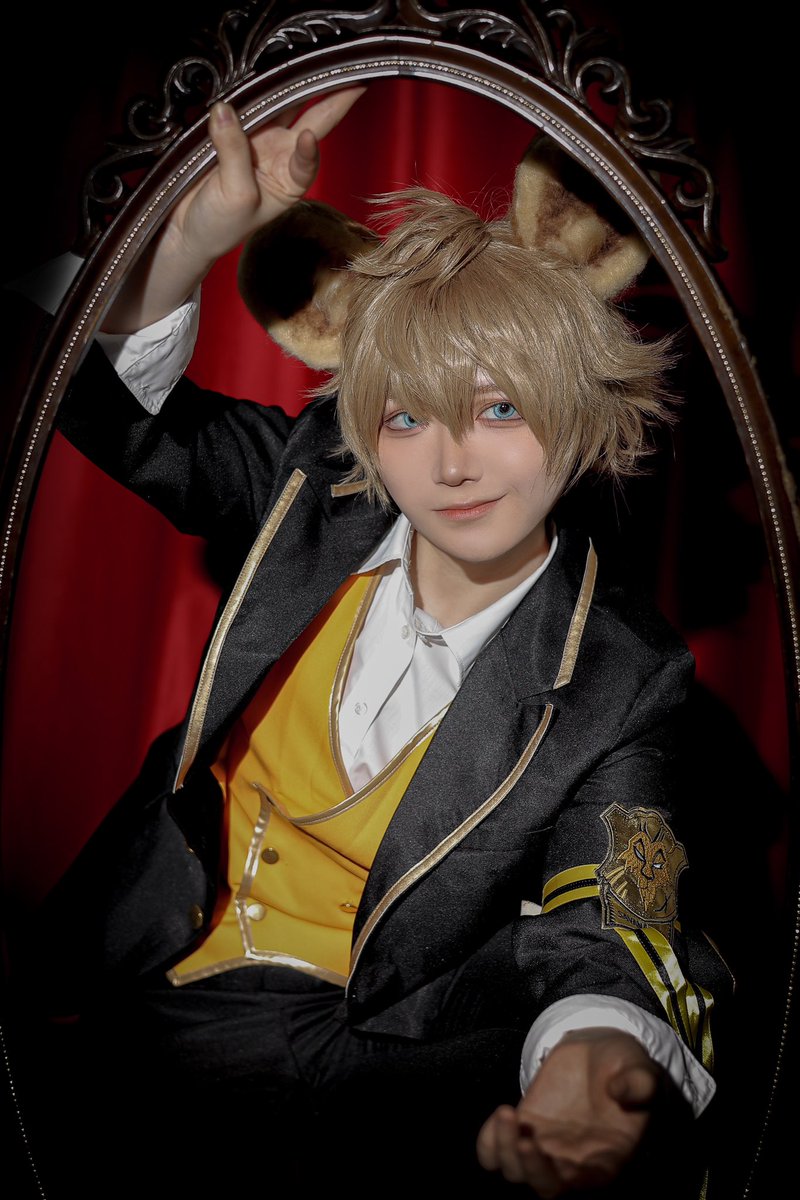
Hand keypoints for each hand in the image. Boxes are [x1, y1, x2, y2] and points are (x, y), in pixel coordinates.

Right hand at [103, 86, 364, 332]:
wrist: (187, 231)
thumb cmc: (220, 226)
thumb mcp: (236, 195)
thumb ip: (234, 152)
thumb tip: (225, 109)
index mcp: (290, 179)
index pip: (309, 157)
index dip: (311, 146)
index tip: (308, 138)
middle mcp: (279, 153)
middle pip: (307, 116)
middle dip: (329, 91)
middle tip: (350, 66)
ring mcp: (255, 138)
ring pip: (276, 102)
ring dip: (287, 81)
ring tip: (304, 54)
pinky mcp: (230, 129)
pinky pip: (240, 103)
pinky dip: (246, 88)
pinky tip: (255, 70)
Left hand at [476, 1028, 665, 1195]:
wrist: (598, 1053)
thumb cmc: (624, 1068)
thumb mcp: (639, 1070)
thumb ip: (638, 1083)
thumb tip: (623, 1090)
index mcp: (604, 1159)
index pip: (580, 1184)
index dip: (563, 1175)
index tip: (551, 1152)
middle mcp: (571, 1161)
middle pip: (543, 1186)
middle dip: (529, 1168)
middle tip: (523, 1137)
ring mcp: (544, 1145)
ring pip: (515, 1170)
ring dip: (505, 1149)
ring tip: (507, 1113)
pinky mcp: (524, 1126)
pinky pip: (494, 1150)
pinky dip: (489, 1141)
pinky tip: (502, 1114)